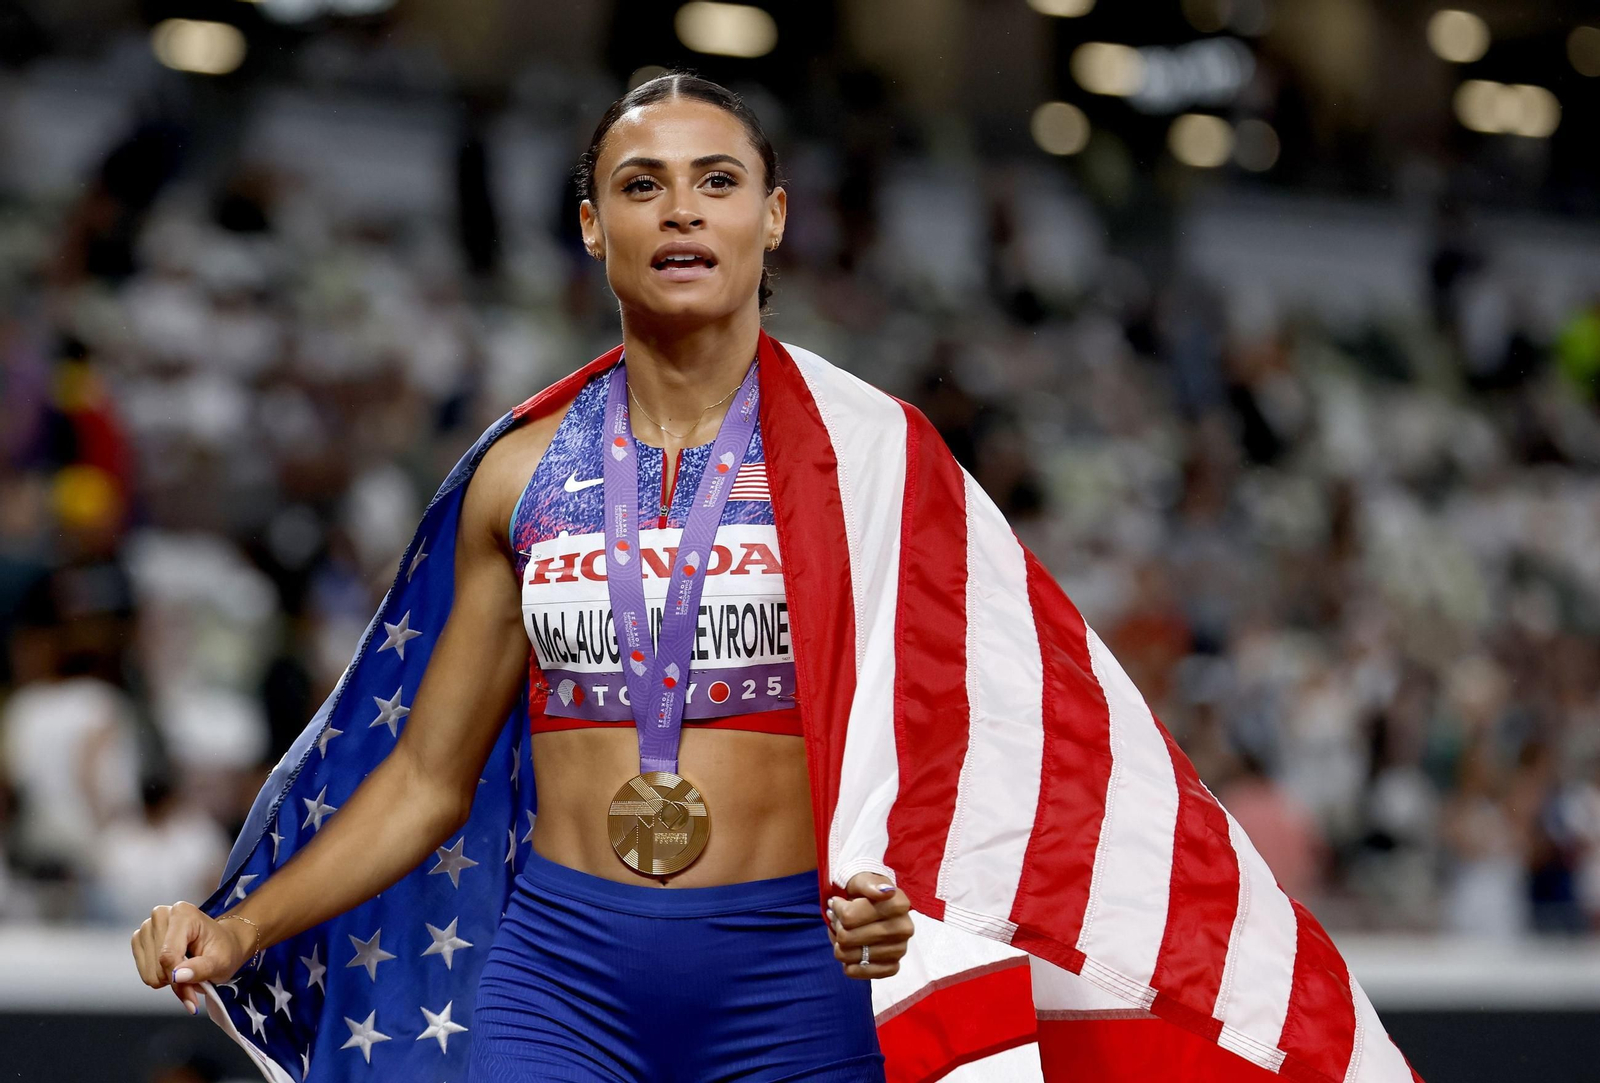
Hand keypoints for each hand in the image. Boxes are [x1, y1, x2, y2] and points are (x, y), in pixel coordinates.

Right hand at [131, 902, 254, 1014]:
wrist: (221, 945)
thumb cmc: (223, 950)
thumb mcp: (221, 962)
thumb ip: (200, 969)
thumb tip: (177, 976)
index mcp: (183, 913)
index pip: (168, 955)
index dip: (178, 980)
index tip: (191, 999)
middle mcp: (161, 915)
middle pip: (158, 965)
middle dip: (177, 980)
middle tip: (195, 980)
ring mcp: (148, 927)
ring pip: (149, 972)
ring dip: (169, 979)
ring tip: (187, 970)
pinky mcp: (140, 940)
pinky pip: (144, 973)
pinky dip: (160, 977)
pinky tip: (175, 968)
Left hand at [825, 872, 913, 979]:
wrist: (874, 906)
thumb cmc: (865, 892)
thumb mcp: (862, 880)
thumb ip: (869, 885)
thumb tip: (885, 892)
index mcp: (899, 903)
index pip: (849, 916)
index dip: (838, 910)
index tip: (838, 903)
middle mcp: (904, 928)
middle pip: (847, 937)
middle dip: (837, 927)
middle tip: (838, 919)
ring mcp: (900, 949)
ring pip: (849, 956)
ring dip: (839, 945)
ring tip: (844, 933)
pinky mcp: (893, 966)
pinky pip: (861, 973)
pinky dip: (849, 964)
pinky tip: (852, 952)